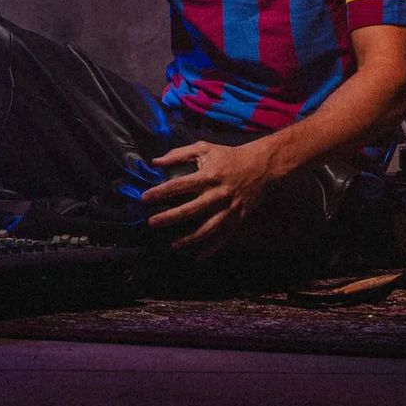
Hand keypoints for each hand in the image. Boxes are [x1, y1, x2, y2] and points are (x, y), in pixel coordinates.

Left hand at [139, 139, 276, 256]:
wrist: (261, 166)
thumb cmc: (228, 156)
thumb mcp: (204, 149)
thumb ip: (179, 154)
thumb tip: (156, 161)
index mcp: (208, 176)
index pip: (178, 186)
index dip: (160, 193)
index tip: (144, 198)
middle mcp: (217, 194)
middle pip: (190, 210)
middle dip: (169, 218)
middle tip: (152, 223)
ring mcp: (228, 209)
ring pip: (207, 229)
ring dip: (189, 239)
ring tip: (173, 245)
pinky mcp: (237, 218)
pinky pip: (223, 237)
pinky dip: (211, 249)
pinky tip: (197, 256)